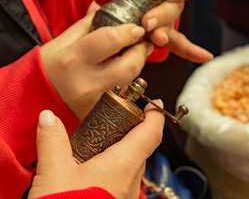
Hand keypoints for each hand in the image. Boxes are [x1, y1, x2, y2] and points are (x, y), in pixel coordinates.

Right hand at [28, 104, 163, 198]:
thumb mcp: (53, 172)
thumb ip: (53, 140)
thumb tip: (48, 119)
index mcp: (124, 165)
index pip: (151, 134)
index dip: (155, 115)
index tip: (154, 104)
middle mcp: (131, 181)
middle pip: (141, 148)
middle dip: (131, 131)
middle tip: (115, 120)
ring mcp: (126, 195)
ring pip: (131, 165)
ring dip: (120, 151)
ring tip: (97, 145)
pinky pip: (122, 181)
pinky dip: (112, 169)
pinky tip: (91, 171)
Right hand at [41, 11, 152, 118]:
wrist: (32, 102)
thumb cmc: (46, 70)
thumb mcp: (60, 43)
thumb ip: (85, 25)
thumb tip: (100, 7)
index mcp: (73, 59)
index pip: (111, 40)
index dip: (129, 32)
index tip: (136, 29)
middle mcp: (86, 83)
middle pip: (130, 66)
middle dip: (140, 52)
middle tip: (140, 44)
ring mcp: (95, 102)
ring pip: (131, 82)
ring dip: (136, 67)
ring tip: (129, 57)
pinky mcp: (101, 113)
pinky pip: (124, 96)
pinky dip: (127, 83)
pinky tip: (120, 75)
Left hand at [111, 0, 212, 62]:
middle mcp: (176, 1)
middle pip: (176, 8)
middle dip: (163, 16)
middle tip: (148, 22)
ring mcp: (171, 20)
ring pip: (172, 27)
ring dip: (163, 34)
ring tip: (156, 39)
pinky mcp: (166, 35)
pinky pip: (178, 44)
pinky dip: (190, 51)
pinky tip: (205, 57)